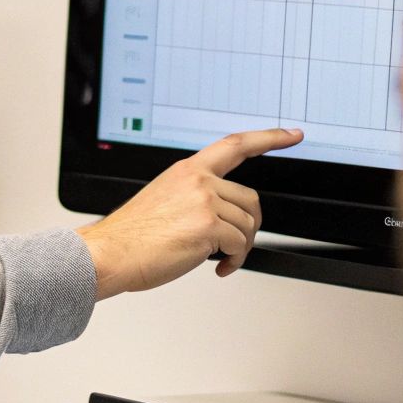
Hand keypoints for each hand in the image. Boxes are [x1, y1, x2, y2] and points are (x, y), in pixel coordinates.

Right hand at [74, 128, 303, 299]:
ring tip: (220, 259)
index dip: (269, 138)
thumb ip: (193, 197)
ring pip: (247, 225)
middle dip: (249, 226)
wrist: (110, 253)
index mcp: (187, 170)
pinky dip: (235, 260)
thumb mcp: (163, 200)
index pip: (236, 145)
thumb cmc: (131, 236)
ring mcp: (204, 201)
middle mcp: (198, 180)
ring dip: (240, 248)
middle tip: (234, 245)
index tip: (292, 134)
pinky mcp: (208, 226)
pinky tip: (219, 267)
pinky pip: (240, 245)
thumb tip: (220, 218)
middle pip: (250, 199)